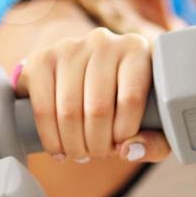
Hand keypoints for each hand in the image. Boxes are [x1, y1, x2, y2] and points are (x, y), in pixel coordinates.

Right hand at [15, 27, 172, 164]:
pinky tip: (60, 150)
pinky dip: (51, 139)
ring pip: (69, 111)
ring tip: (81, 154)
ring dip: (75, 145)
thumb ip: (154, 142)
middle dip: (98, 144)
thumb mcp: (152, 123)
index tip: (120, 145)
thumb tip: (128, 150)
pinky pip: (43, 109)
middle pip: (98, 108)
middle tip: (98, 154)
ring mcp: (69, 48)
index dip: (124, 133)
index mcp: (136, 49)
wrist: (84, 79)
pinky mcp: (41, 60)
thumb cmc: (126, 104)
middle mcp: (103, 42)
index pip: (131, 98)